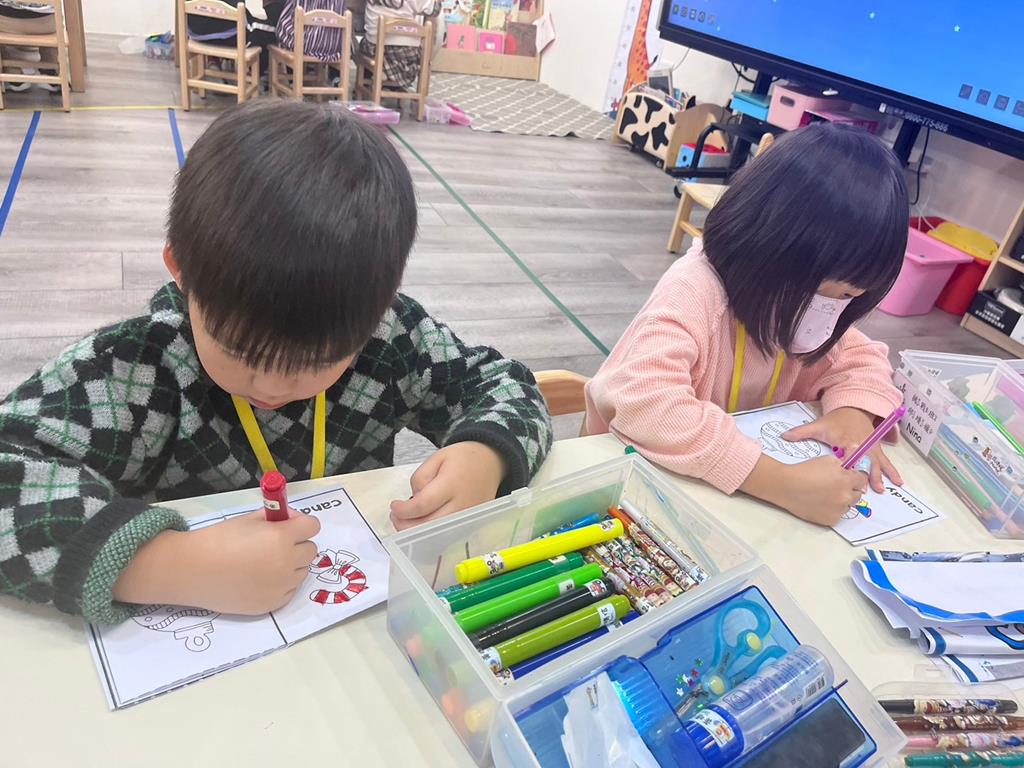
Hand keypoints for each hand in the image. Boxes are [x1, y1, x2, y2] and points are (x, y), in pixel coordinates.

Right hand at [114, 509, 320, 614]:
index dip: (301, 524)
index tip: (289, 526)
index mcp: (281, 537)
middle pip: (310, 550)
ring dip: (292, 565)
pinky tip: (260, 579)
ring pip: (302, 572)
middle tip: (275, 544)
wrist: (193, 570)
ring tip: (265, 563)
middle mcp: (286, 563)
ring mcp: (281, 586)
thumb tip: (293, 520)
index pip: (313, 527)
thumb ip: (277, 517)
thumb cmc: (219, 539)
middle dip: (297, 545)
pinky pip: (290, 590)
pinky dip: (282, 584)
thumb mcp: (250, 519)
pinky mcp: (273, 604)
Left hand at [390, 441, 504, 530]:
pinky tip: (422, 526)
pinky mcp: (471, 525)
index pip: (423, 504)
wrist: (490, 463)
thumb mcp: (437, 457)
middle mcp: (462, 504)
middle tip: (396, 517)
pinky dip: (431, 536)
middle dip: (406, 525)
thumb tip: (413, 500)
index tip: (394, 506)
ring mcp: (468, 518)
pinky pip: (448, 537)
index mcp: (452, 484)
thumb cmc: (462, 459)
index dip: (404, 510)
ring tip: (406, 521)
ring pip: (437, 535)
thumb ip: (421, 477)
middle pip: (429, 525)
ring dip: (416, 533)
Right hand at [781, 456, 870, 525]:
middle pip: (857, 494)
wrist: (786, 486)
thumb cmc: (804, 471)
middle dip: (850, 489)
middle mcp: (846, 496)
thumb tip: (854, 462)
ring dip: (841, 500)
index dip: (855, 477)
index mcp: (846, 480)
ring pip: (848, 505)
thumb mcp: (827, 460)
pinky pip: (838, 514)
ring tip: (826, 494)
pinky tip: (820, 502)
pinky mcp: (830, 520)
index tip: (849, 477)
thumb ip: (844, 463)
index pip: (862, 479)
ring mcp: (838, 510)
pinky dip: (832, 509)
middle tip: (835, 485)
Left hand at [783, 406, 902, 492]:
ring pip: (876, 462)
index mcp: (844, 439)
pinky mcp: (877, 450)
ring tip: (881, 489)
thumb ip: (801, 432)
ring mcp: (870, 447)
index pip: (846, 451)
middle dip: (865, 473)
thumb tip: (784, 437)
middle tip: (866, 488)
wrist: (853, 409)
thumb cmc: (834, 421)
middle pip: (863, 459)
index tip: (847, 472)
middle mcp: (860, 444)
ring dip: (879, 475)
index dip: (848, 461)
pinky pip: (885, 461)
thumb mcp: (818, 425)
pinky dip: (892, 471)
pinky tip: (898, 482)